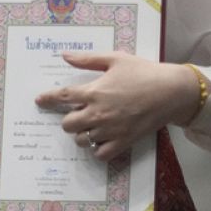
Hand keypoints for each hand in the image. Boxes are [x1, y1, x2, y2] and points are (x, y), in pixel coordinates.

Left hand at [33, 52, 200, 160]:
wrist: (171, 92)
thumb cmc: (144, 72)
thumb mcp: (115, 59)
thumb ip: (88, 59)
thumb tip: (64, 56)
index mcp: (94, 91)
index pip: (62, 97)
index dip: (47, 99)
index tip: (39, 101)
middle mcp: (98, 113)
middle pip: (68, 124)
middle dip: (68, 119)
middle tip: (78, 114)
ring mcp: (110, 129)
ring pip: (81, 140)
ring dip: (82, 134)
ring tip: (91, 126)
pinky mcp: (123, 141)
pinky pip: (100, 154)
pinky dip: (97, 150)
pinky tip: (101, 141)